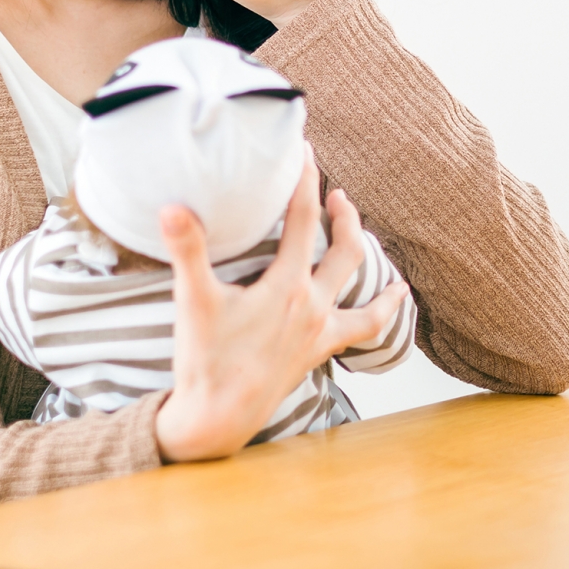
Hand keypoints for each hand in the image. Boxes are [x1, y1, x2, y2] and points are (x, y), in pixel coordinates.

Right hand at [153, 148, 406, 462]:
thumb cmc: (205, 360)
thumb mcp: (192, 301)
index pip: (301, 220)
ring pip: (364, 289)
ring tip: (368, 235)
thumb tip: (171, 208)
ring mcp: (321, 332)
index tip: (306, 151)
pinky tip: (397, 299)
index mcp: (287, 286)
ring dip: (366, 256)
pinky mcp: (320, 353)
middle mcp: (313, 306)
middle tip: (336, 193)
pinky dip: (384, 311)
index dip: (304, 181)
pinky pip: (364, 328)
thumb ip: (187, 251)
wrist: (216, 418)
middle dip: (344, 216)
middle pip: (345, 250)